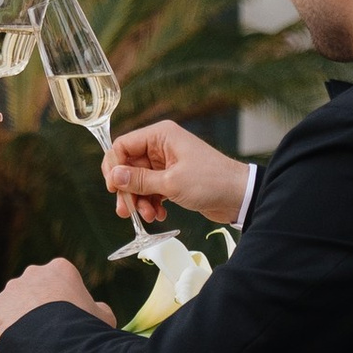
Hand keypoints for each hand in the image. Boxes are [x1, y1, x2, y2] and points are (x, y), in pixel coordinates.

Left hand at [0, 256, 113, 334]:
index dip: (67, 300)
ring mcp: (14, 287)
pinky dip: (11, 325)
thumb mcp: (104, 316)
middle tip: (51, 328)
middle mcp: (34, 272)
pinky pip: (5, 314)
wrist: (55, 344)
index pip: (63, 280)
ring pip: (19, 300)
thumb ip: (99, 308)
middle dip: (43, 304)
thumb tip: (98, 309)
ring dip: (25, 314)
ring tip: (35, 337)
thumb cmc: (84, 327)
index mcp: (61, 268)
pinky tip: (22, 339)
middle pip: (39, 287)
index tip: (69, 317)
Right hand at [102, 119, 251, 228]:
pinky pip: (152, 189)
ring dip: (140, 200)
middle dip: (127, 189)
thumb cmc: (211, 182)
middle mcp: (162, 146)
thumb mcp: (171, 183)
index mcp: (161, 136)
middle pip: (129, 166)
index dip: (114, 167)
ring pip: (139, 180)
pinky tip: (159, 215)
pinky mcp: (173, 178)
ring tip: (147, 216)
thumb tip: (114, 177)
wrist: (239, 196)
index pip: (123, 145)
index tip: (113, 189)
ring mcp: (167, 163)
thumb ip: (139, 180)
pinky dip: (152, 202)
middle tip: (125, 211)